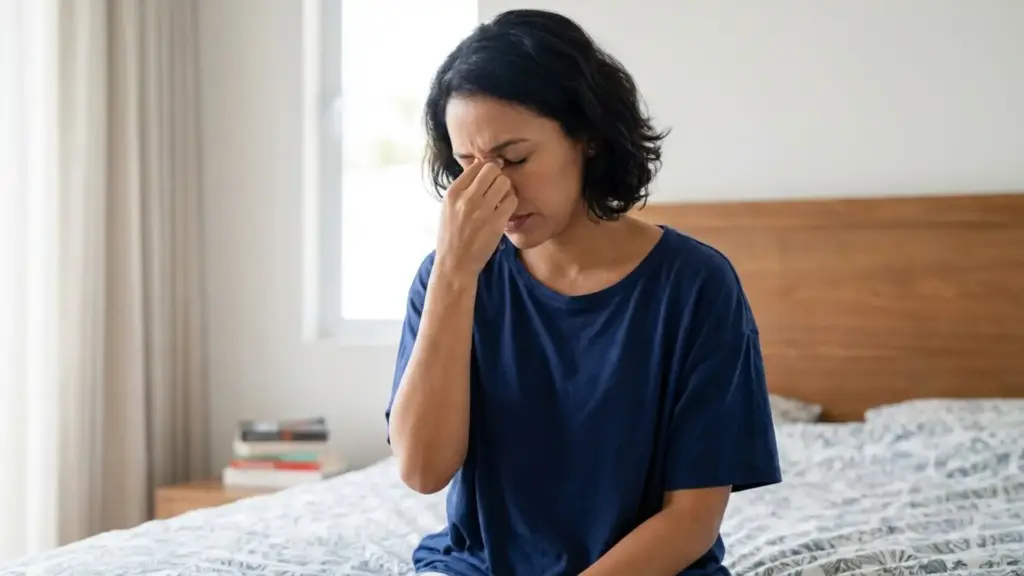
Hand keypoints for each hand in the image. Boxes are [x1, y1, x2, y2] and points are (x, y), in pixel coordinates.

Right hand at [435, 160, 517, 278]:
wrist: (455, 263)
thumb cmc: (451, 236)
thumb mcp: (448, 208)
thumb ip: (462, 188)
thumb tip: (479, 165)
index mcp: (453, 193)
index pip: (476, 166)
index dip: (486, 168)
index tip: (490, 176)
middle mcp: (467, 198)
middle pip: (492, 170)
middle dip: (497, 176)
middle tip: (497, 187)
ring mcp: (482, 210)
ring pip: (504, 182)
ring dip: (506, 189)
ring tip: (501, 199)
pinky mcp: (497, 222)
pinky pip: (512, 200)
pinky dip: (511, 203)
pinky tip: (504, 210)